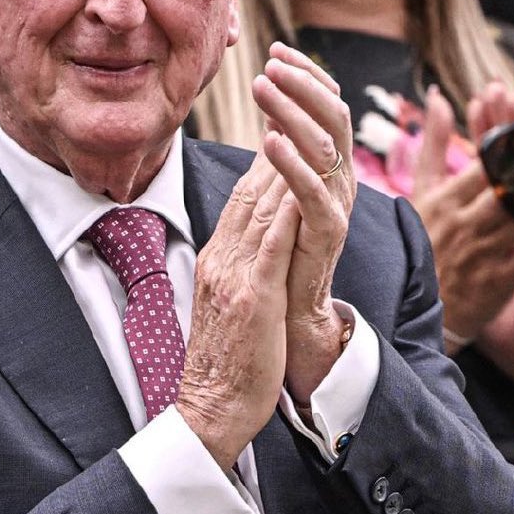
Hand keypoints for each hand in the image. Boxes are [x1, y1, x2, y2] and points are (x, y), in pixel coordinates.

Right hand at [177, 151, 300, 469]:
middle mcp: (221, 259)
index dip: (265, 158)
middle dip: (276, 142)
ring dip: (283, 160)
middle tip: (298, 103)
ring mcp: (233, 275)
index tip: (288, 124)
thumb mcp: (228, 307)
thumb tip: (255, 249)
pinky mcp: (251, 296)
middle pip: (250, 189)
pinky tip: (303, 179)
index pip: (243, 198)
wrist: (209, 409)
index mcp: (217, 260)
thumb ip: (238, 271)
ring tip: (305, 122)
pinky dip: (285, 206)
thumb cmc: (225, 365)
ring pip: (260, 205)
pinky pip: (271, 242)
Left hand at [250, 42, 355, 402]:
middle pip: (333, 117)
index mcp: (329, 168)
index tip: (273, 48)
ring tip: (265, 86)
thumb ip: (281, 154)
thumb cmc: (280, 256)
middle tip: (271, 60)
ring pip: (325, 146)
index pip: (325, 106)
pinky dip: (292, 163)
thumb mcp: (279, 195)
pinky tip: (269, 140)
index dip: (304, 75)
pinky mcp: (326, 237)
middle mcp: (340, 182)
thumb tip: (273, 112)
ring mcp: (336, 208)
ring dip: (293, 111)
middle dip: (302, 83)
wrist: (288, 319)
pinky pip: (312, 193)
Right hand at [410, 86, 513, 346]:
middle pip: (508, 187)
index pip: (485, 163)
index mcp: (442, 201)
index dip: (511, 143)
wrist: (413, 304)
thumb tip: (438, 97)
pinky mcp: (496, 282)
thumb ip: (433, 143)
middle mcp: (462, 225)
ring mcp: (480, 254)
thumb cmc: (420, 238)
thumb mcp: (421, 190)